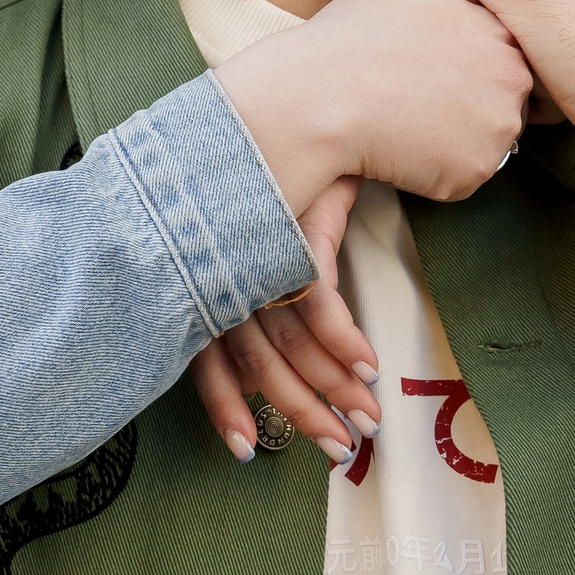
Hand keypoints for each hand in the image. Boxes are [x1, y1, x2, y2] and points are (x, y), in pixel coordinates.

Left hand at [188, 177, 379, 464]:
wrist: (296, 121)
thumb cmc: (273, 192)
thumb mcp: (252, 254)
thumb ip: (250, 312)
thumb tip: (262, 377)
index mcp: (204, 284)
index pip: (204, 360)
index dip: (225, 409)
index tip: (246, 452)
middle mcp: (222, 274)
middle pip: (258, 361)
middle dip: (303, 411)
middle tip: (341, 447)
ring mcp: (255, 253)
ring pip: (291, 339)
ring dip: (334, 385)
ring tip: (367, 415)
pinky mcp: (292, 229)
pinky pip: (319, 301)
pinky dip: (346, 340)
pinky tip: (370, 367)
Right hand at [212, 0, 531, 210]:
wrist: (320, 96)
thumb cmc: (354, 36)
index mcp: (498, 27)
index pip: (500, 51)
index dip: (462, 61)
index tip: (425, 66)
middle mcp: (512, 74)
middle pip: (502, 95)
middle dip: (467, 99)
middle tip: (413, 96)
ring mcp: (500, 123)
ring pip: (486, 136)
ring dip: (455, 136)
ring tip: (404, 121)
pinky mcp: (478, 167)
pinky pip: (465, 173)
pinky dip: (439, 170)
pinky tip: (402, 147)